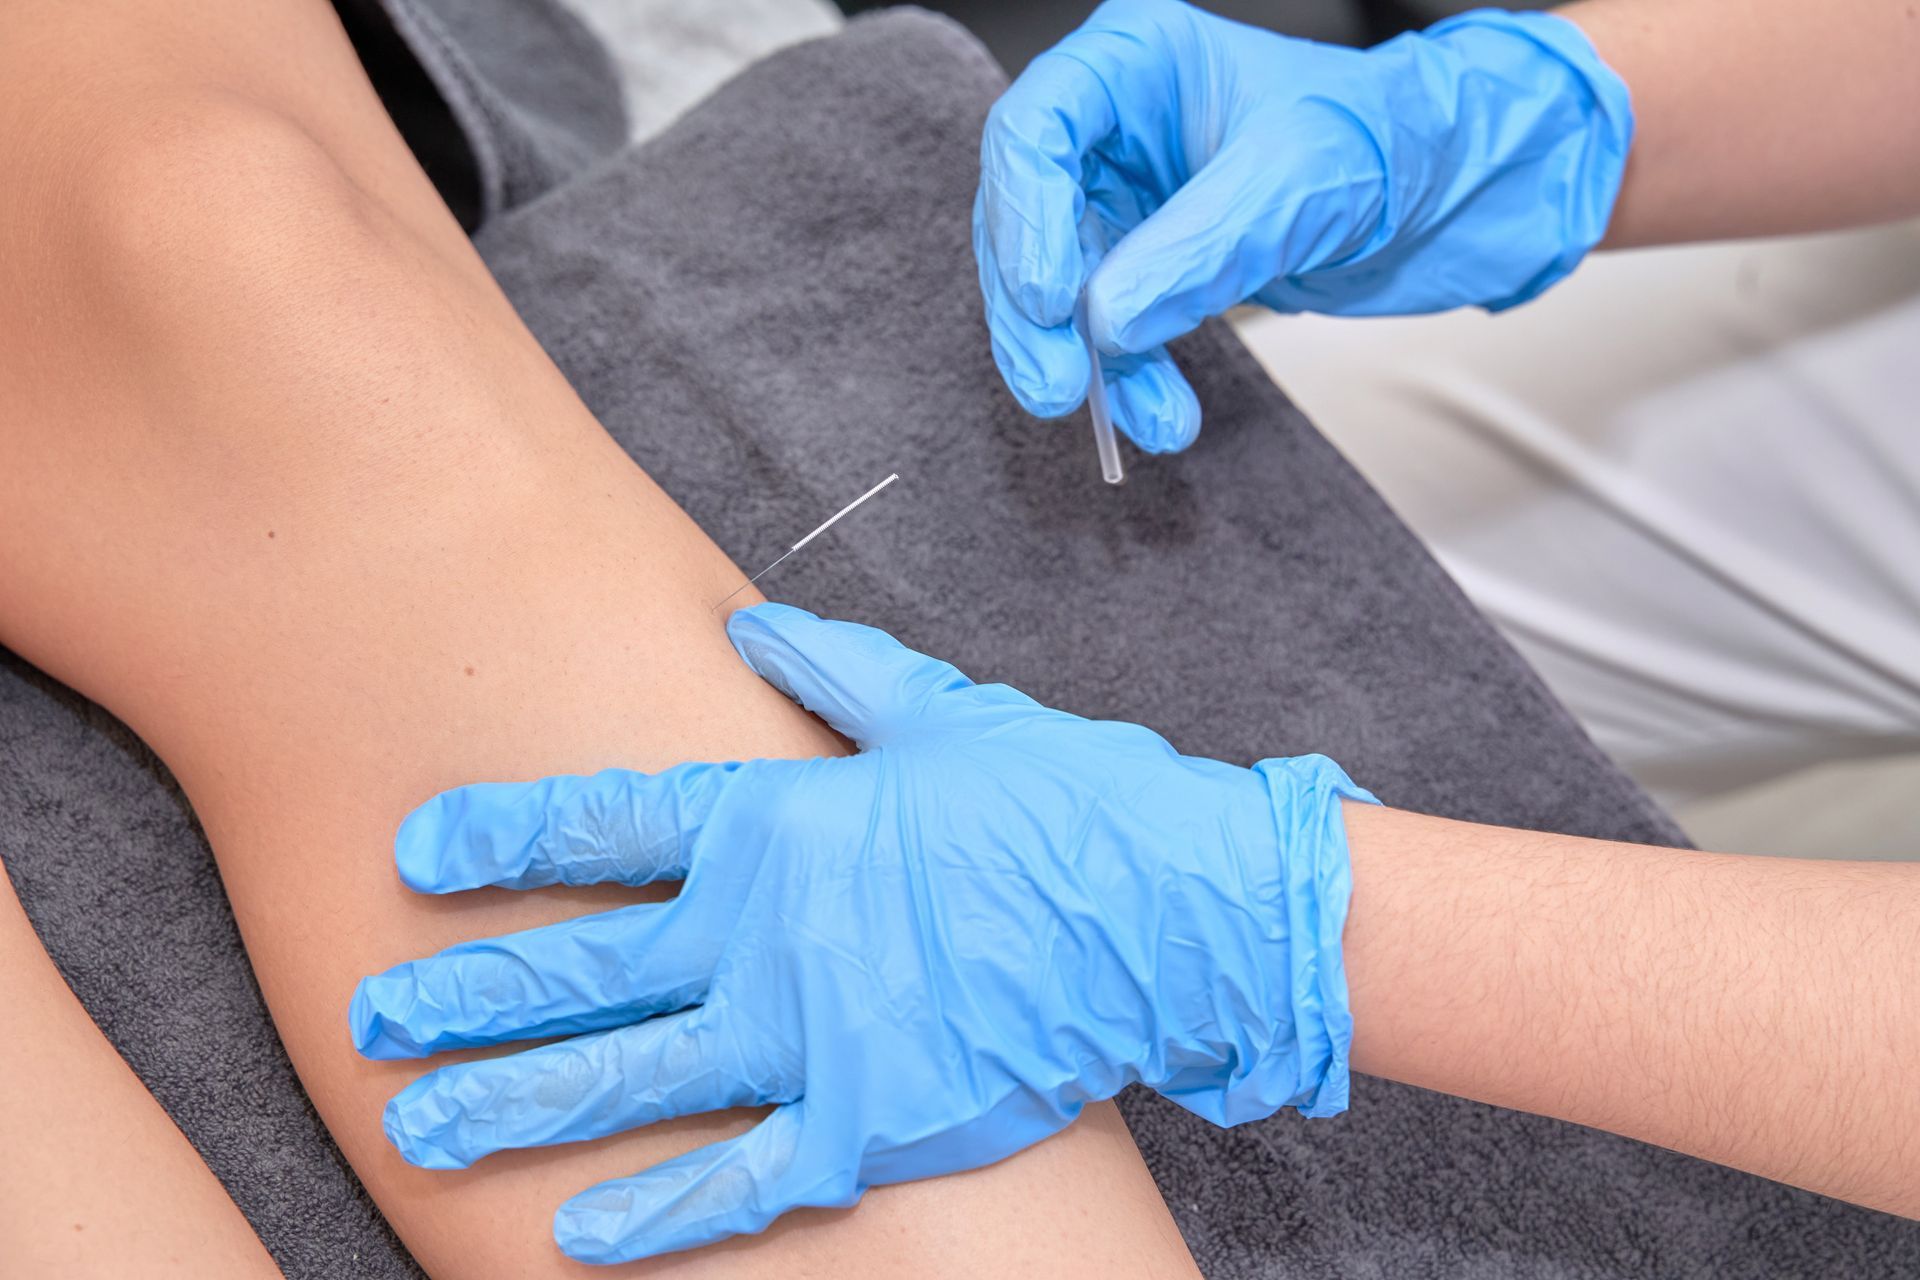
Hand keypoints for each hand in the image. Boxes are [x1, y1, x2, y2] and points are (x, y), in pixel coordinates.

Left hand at [350, 603, 1373, 1262]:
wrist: (1164, 908)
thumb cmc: (1055, 801)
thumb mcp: (939, 712)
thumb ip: (831, 672)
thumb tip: (747, 629)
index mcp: (776, 821)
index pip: (606, 823)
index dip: (502, 834)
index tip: (416, 850)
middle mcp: (763, 932)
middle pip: (581, 967)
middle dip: (467, 993)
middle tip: (375, 1017)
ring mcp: (805, 1034)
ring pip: (624, 1079)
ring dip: (514, 1104)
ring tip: (421, 1128)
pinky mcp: (861, 1121)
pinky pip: (735, 1179)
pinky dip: (653, 1213)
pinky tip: (572, 1235)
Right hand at [973, 0, 1632, 451]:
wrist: (1455, 195)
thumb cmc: (1393, 140)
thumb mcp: (1299, 182)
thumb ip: (1199, 249)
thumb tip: (1105, 322)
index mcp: (1135, 60)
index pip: (1032, 132)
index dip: (1026, 222)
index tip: (1056, 302)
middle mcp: (1115, 125)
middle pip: (1026, 221)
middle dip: (1038, 315)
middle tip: (1058, 389)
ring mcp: (1128, 198)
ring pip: (1060, 290)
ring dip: (1090, 366)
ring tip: (1144, 422)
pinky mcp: (1150, 264)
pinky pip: (1109, 330)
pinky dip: (1129, 381)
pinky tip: (1161, 417)